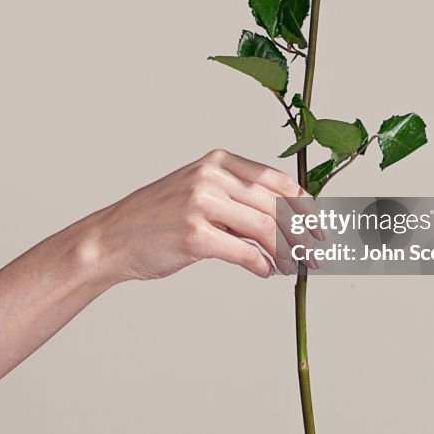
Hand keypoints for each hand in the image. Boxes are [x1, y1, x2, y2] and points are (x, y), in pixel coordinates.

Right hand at [96, 149, 320, 281]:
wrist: (112, 238)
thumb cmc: (159, 218)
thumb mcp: (199, 191)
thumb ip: (238, 197)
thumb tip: (288, 217)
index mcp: (218, 161)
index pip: (278, 180)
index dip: (306, 204)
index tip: (321, 225)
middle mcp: (212, 177)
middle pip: (277, 206)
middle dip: (305, 233)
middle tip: (318, 254)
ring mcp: (202, 204)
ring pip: (266, 229)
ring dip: (288, 253)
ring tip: (296, 267)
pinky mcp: (195, 235)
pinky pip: (245, 252)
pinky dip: (263, 265)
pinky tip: (268, 272)